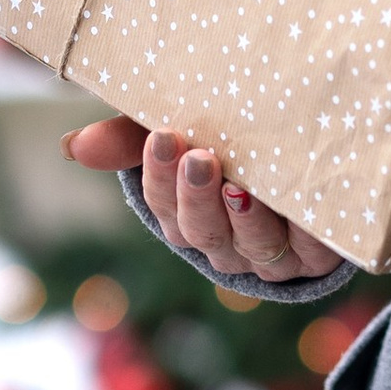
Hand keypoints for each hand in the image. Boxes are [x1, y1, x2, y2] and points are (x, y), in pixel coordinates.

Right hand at [63, 115, 345, 286]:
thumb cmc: (233, 142)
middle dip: (198, 198)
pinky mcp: (319, 256)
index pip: (164, 208)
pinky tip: (295, 205)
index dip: (161, 178)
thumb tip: (71, 146)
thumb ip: (132, 137)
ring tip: (242, 186)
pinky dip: (301, 228)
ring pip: (252, 247)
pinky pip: (310, 249)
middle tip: (201, 157)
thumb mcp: (184, 133)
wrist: (317, 161)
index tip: (164, 136)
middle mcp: (227, 244)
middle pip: (203, 233)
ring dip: (245, 219)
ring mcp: (272, 255)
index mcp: (189, 218)